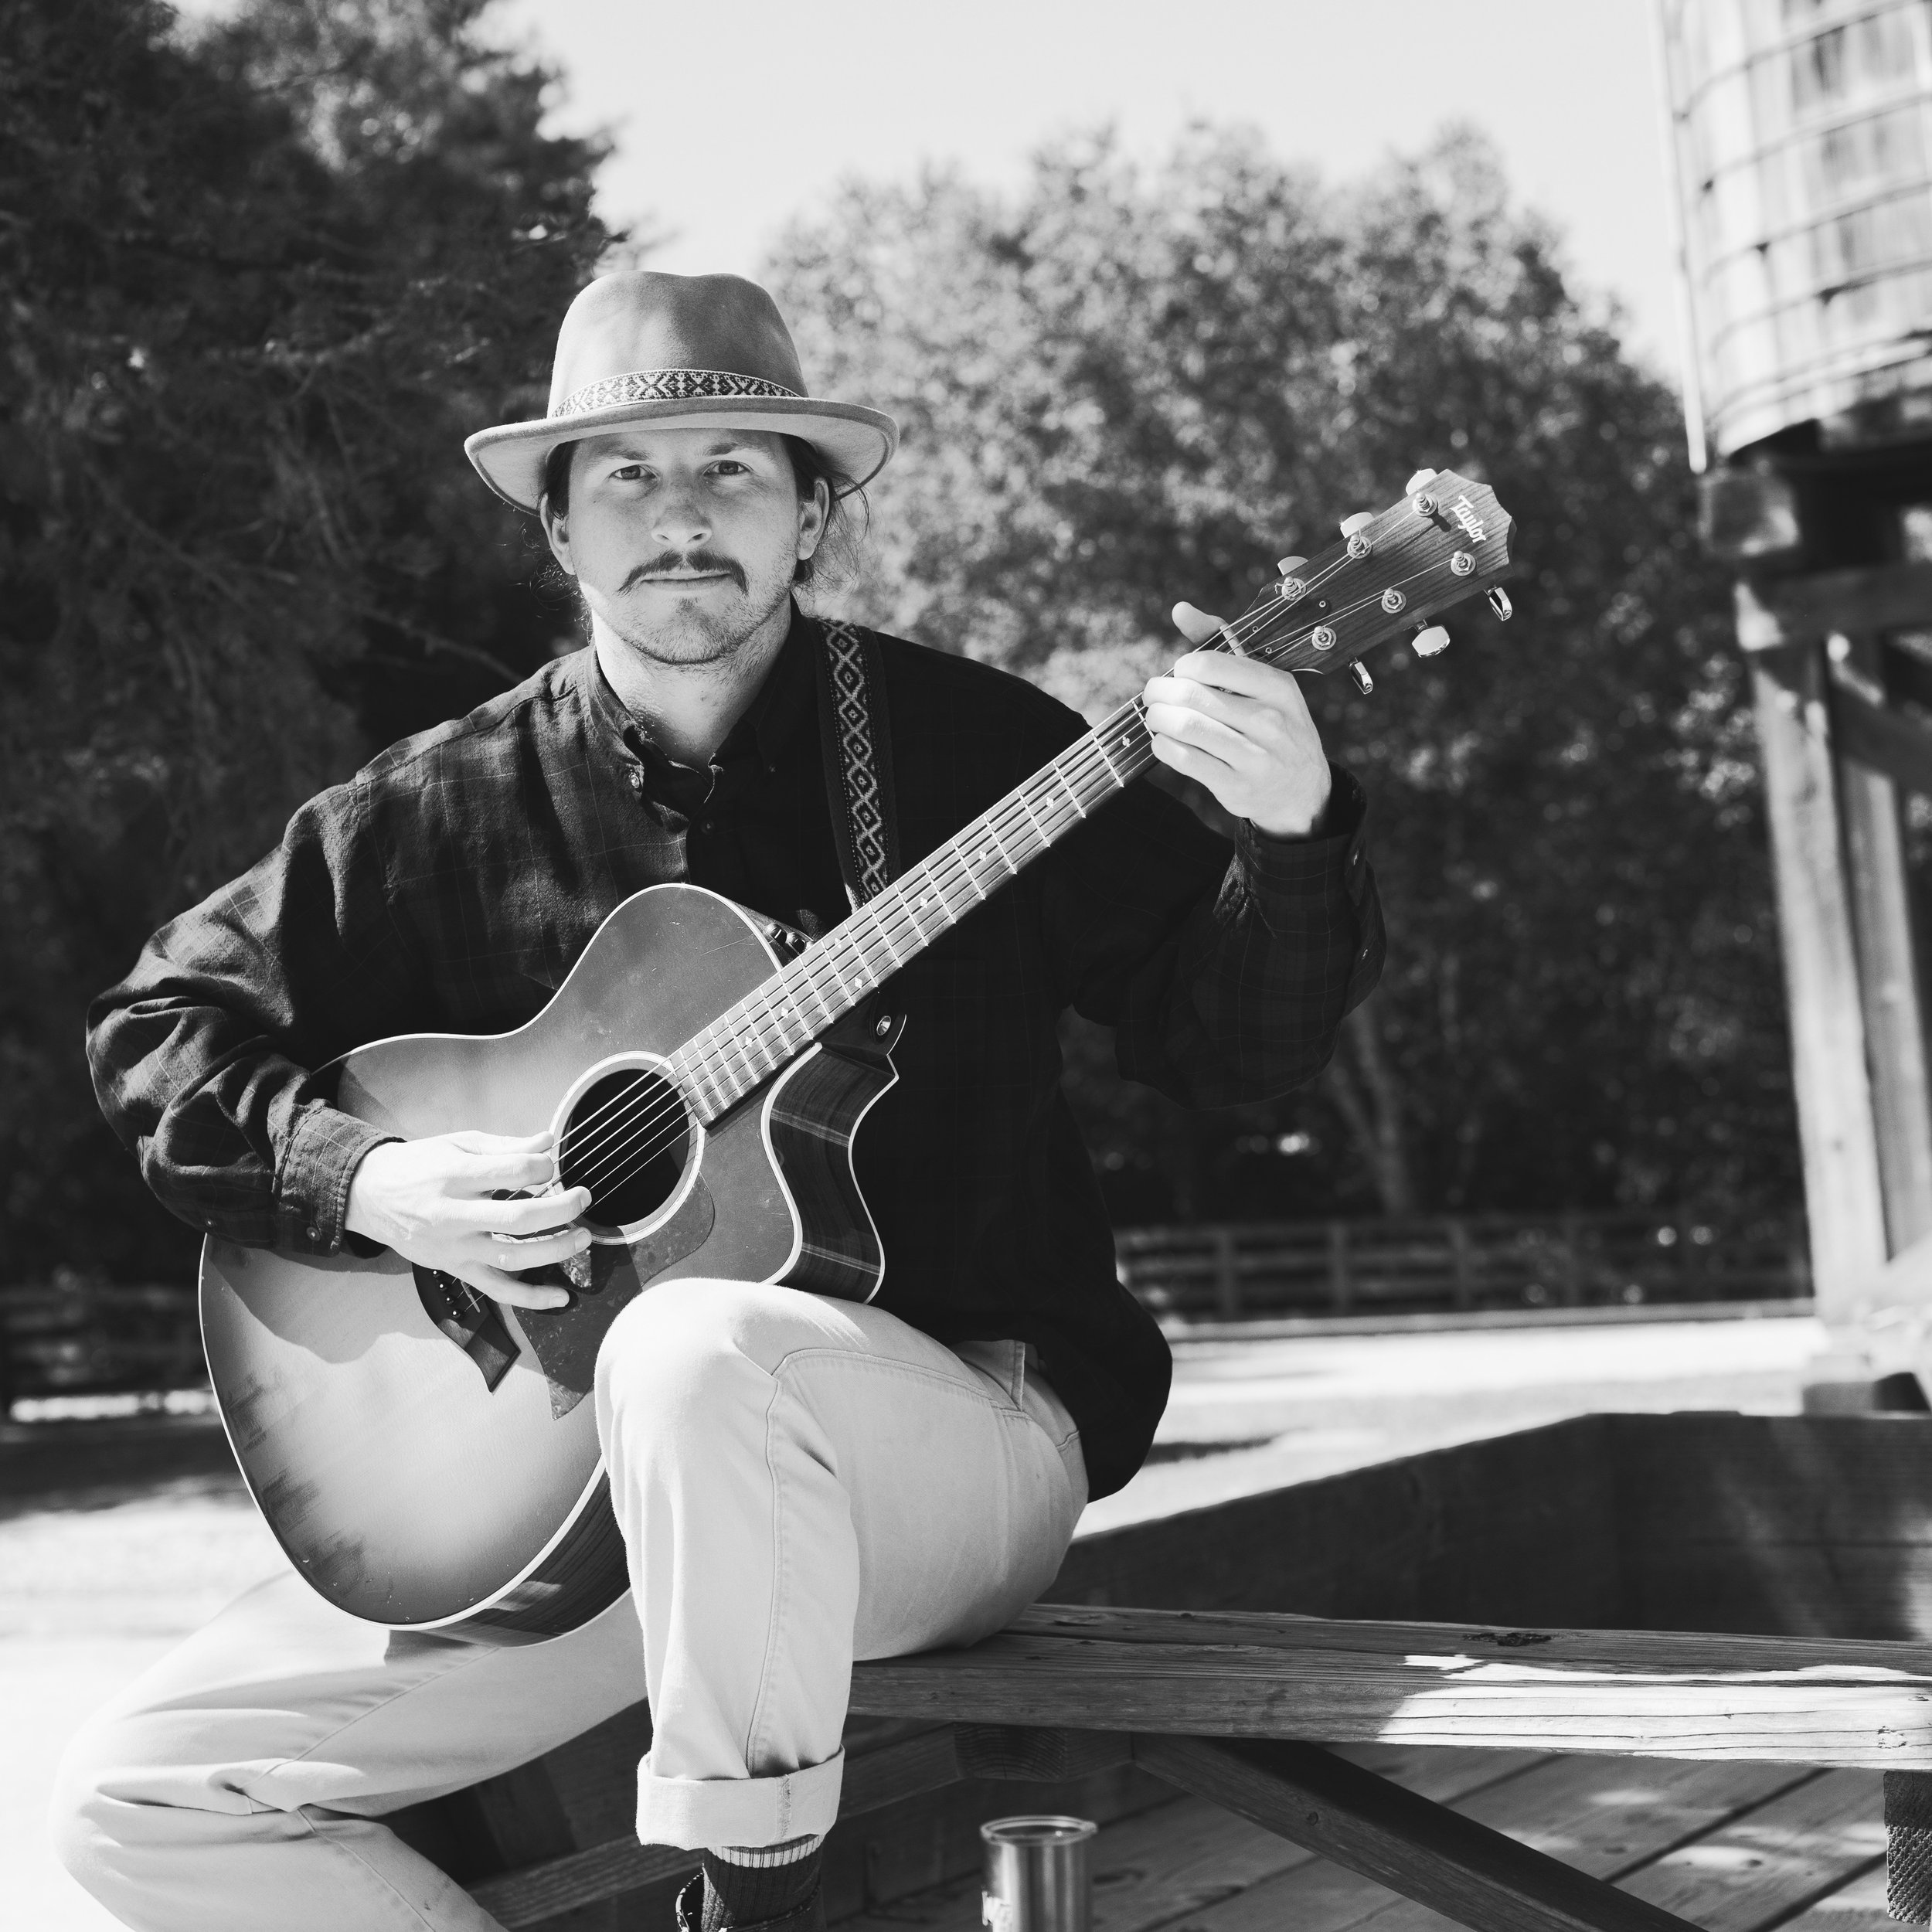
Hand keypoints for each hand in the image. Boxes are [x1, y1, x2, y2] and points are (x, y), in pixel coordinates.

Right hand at [344, 1130, 591, 1310]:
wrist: (369, 1195)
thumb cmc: (419, 1165)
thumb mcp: (459, 1144)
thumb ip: (506, 1146)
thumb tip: (548, 1142)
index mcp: (455, 1176)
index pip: (513, 1172)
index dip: (543, 1168)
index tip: (551, 1166)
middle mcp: (454, 1215)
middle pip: (519, 1217)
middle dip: (561, 1208)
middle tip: (583, 1197)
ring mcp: (455, 1247)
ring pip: (513, 1256)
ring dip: (555, 1250)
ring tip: (583, 1238)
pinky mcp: (455, 1269)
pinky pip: (497, 1290)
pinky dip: (531, 1298)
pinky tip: (561, 1298)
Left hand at [1143, 602, 1333, 837]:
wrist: (1303, 790)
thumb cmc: (1275, 726)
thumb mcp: (1264, 685)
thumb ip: (1222, 643)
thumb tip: (1180, 609)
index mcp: (1277, 686)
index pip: (1211, 663)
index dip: (1182, 667)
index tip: (1178, 674)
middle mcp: (1270, 720)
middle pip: (1192, 695)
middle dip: (1160, 692)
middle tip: (1153, 696)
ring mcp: (1254, 756)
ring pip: (1185, 727)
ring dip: (1157, 719)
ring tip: (1155, 717)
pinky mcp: (1236, 785)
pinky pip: (1184, 759)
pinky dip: (1163, 747)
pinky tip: (1163, 742)